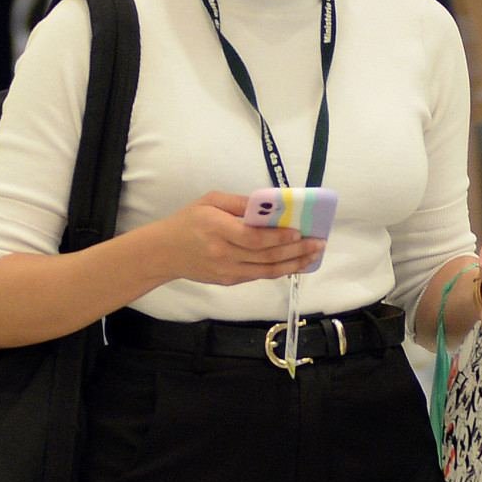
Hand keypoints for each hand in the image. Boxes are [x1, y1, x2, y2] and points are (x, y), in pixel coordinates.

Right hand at [151, 192, 325, 285]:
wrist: (164, 252)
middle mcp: (224, 254)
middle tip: (318, 243)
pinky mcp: (229, 281)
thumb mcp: (210, 201)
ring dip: (294, 263)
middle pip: (266, 256)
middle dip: (296, 250)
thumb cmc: (188, 221)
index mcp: (217, 229)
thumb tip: (270, 205)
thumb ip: (239, 203)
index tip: (299, 231)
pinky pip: (259, 275)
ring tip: (313, 255)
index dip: (278, 237)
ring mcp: (227, 271)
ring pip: (267, 270)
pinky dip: (280, 270)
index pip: (253, 238)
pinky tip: (295, 264)